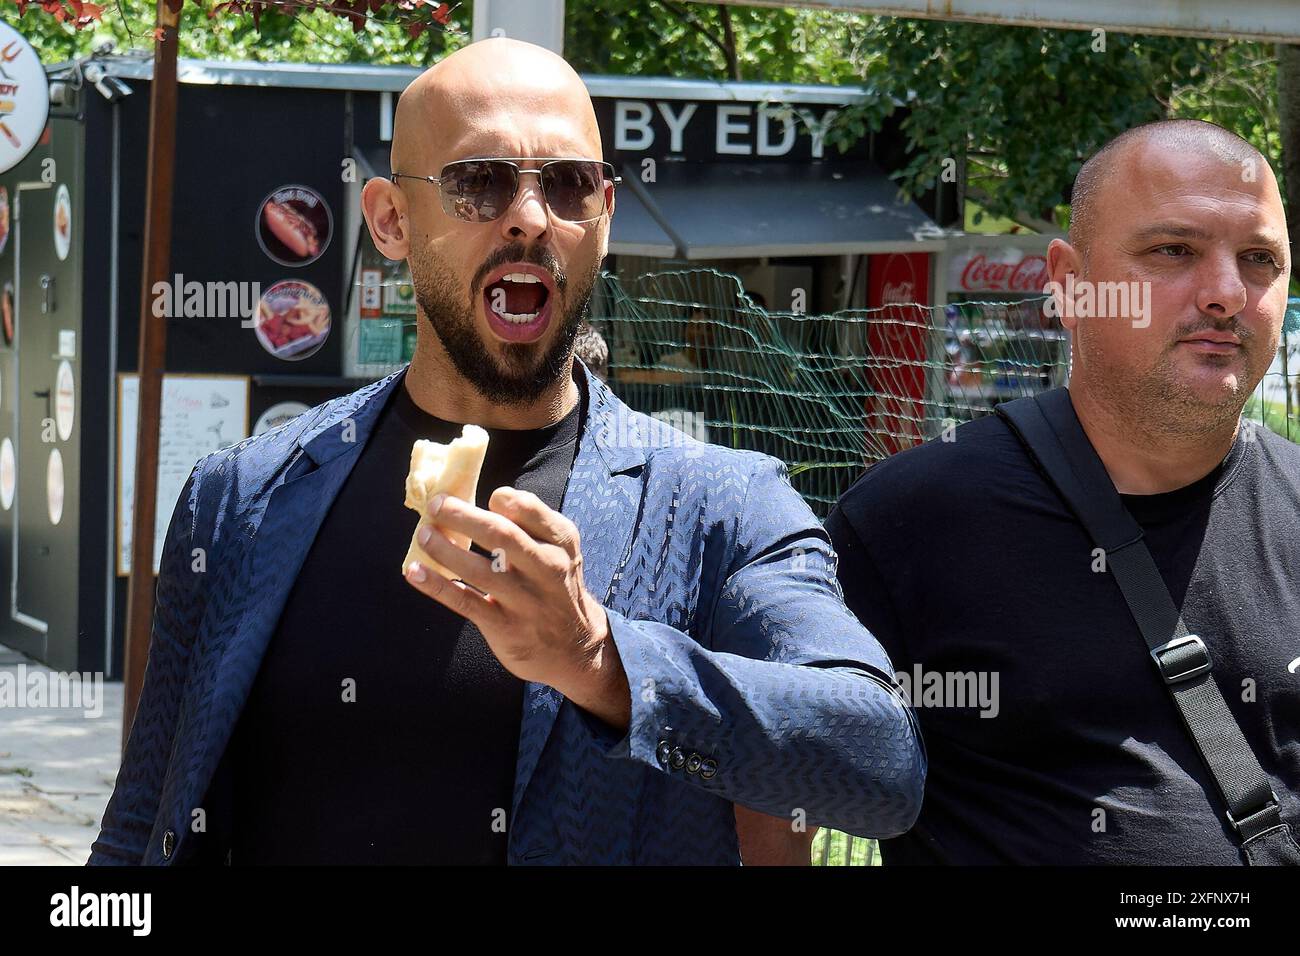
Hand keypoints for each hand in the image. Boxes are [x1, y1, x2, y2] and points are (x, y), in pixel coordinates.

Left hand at [404, 486, 630, 730]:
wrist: (574, 647)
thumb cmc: (556, 586)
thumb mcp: (561, 551)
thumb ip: (532, 524)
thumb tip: (488, 500)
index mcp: (560, 542)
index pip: (528, 509)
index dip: (501, 499)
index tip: (483, 497)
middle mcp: (546, 568)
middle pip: (500, 535)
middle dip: (462, 516)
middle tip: (436, 504)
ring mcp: (524, 600)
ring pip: (478, 568)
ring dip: (444, 548)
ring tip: (423, 534)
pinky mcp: (504, 626)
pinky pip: (464, 601)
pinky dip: (436, 584)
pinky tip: (414, 571)